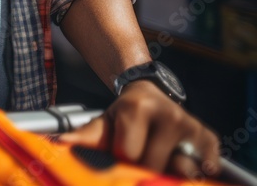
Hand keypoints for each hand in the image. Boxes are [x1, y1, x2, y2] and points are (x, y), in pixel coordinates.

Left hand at [59, 80, 219, 178]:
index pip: (128, 154)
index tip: (122, 147)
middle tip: (141, 151)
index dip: (122, 157)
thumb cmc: (124, 115)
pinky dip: (195, 173)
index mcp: (137, 107)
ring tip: (159, 155)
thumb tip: (58, 144)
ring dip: (168, 171)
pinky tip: (181, 161)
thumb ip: (83, 135)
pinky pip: (206, 170)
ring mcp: (191, 125)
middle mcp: (169, 113)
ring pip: (180, 171)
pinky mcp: (209, 138)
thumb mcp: (103, 122)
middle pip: (152, 165)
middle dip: (143, 166)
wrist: (150, 94)